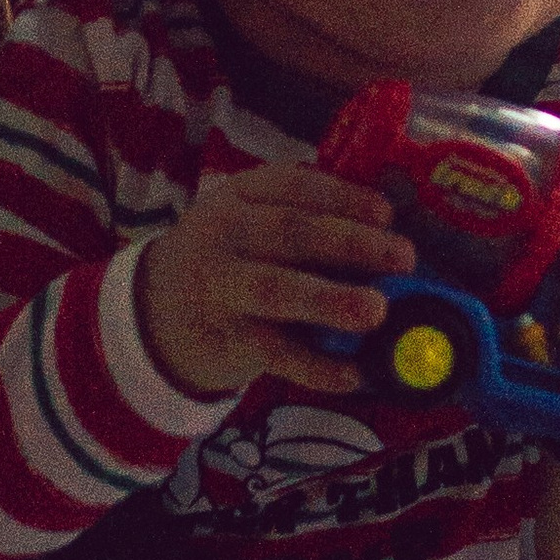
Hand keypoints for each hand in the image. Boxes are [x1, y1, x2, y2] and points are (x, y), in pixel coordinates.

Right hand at [137, 167, 409, 398]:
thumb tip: (392, 236)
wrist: (155, 312)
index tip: (387, 213)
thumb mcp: (252, 223)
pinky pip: (273, 353)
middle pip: (290, 233)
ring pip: (276, 290)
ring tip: (377, 311)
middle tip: (403, 257)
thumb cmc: (232, 260)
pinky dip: (315, 366)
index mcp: (241, 196)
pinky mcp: (224, 338)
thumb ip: (307, 223)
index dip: (343, 196)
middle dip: (350, 243)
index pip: (293, 185)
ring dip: (329, 299)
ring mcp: (222, 287)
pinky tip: (352, 374)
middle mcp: (226, 234)